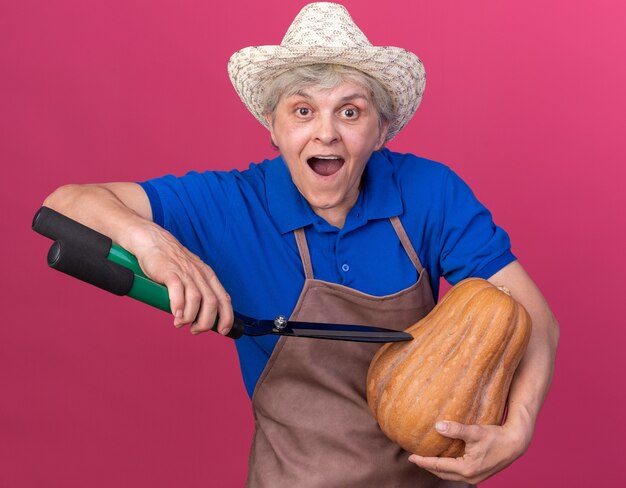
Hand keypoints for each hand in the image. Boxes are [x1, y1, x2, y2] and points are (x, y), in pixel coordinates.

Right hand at [131, 223, 233, 335]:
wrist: (153, 241)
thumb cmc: (171, 262)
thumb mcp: (191, 274)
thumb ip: (197, 292)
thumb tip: (199, 316)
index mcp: (208, 276)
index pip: (224, 299)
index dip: (227, 317)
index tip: (222, 331)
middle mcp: (200, 275)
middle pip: (212, 303)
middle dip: (206, 322)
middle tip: (195, 330)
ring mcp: (185, 273)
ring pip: (196, 299)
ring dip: (190, 317)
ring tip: (181, 323)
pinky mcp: (170, 272)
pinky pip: (178, 291)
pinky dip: (178, 306)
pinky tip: (175, 315)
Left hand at [408, 417, 531, 483]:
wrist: (516, 443)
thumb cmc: (496, 437)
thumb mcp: (475, 432)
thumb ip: (456, 429)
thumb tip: (437, 426)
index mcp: (466, 468)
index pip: (438, 466)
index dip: (423, 461)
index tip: (411, 456)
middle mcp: (470, 477)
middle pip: (442, 473)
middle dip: (428, 466)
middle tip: (415, 458)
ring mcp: (475, 477)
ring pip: (450, 474)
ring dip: (438, 468)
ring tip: (426, 459)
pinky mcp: (479, 473)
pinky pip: (457, 473)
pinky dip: (448, 467)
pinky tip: (444, 459)